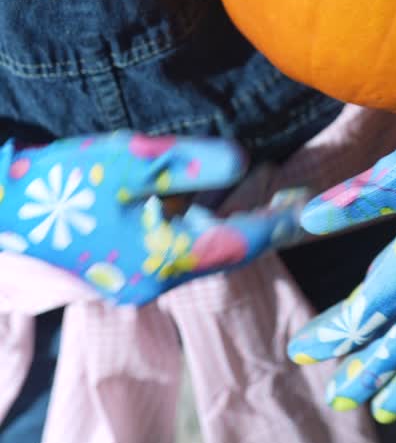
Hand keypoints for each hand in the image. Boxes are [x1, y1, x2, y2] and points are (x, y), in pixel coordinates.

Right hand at [0, 131, 310, 303]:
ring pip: (204, 250)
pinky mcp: (123, 265)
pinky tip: (214, 197)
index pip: (241, 241)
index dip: (281, 220)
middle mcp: (157, 280)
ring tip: (271, 190)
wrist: (2, 218)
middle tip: (303, 196)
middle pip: (227, 251)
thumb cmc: (63, 186)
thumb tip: (247, 162)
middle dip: (265, 223)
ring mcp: (138, 277)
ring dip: (237, 222)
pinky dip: (205, 222)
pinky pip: (179, 246)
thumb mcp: (131, 163)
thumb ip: (191, 164)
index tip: (317, 204)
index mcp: (164, 261)